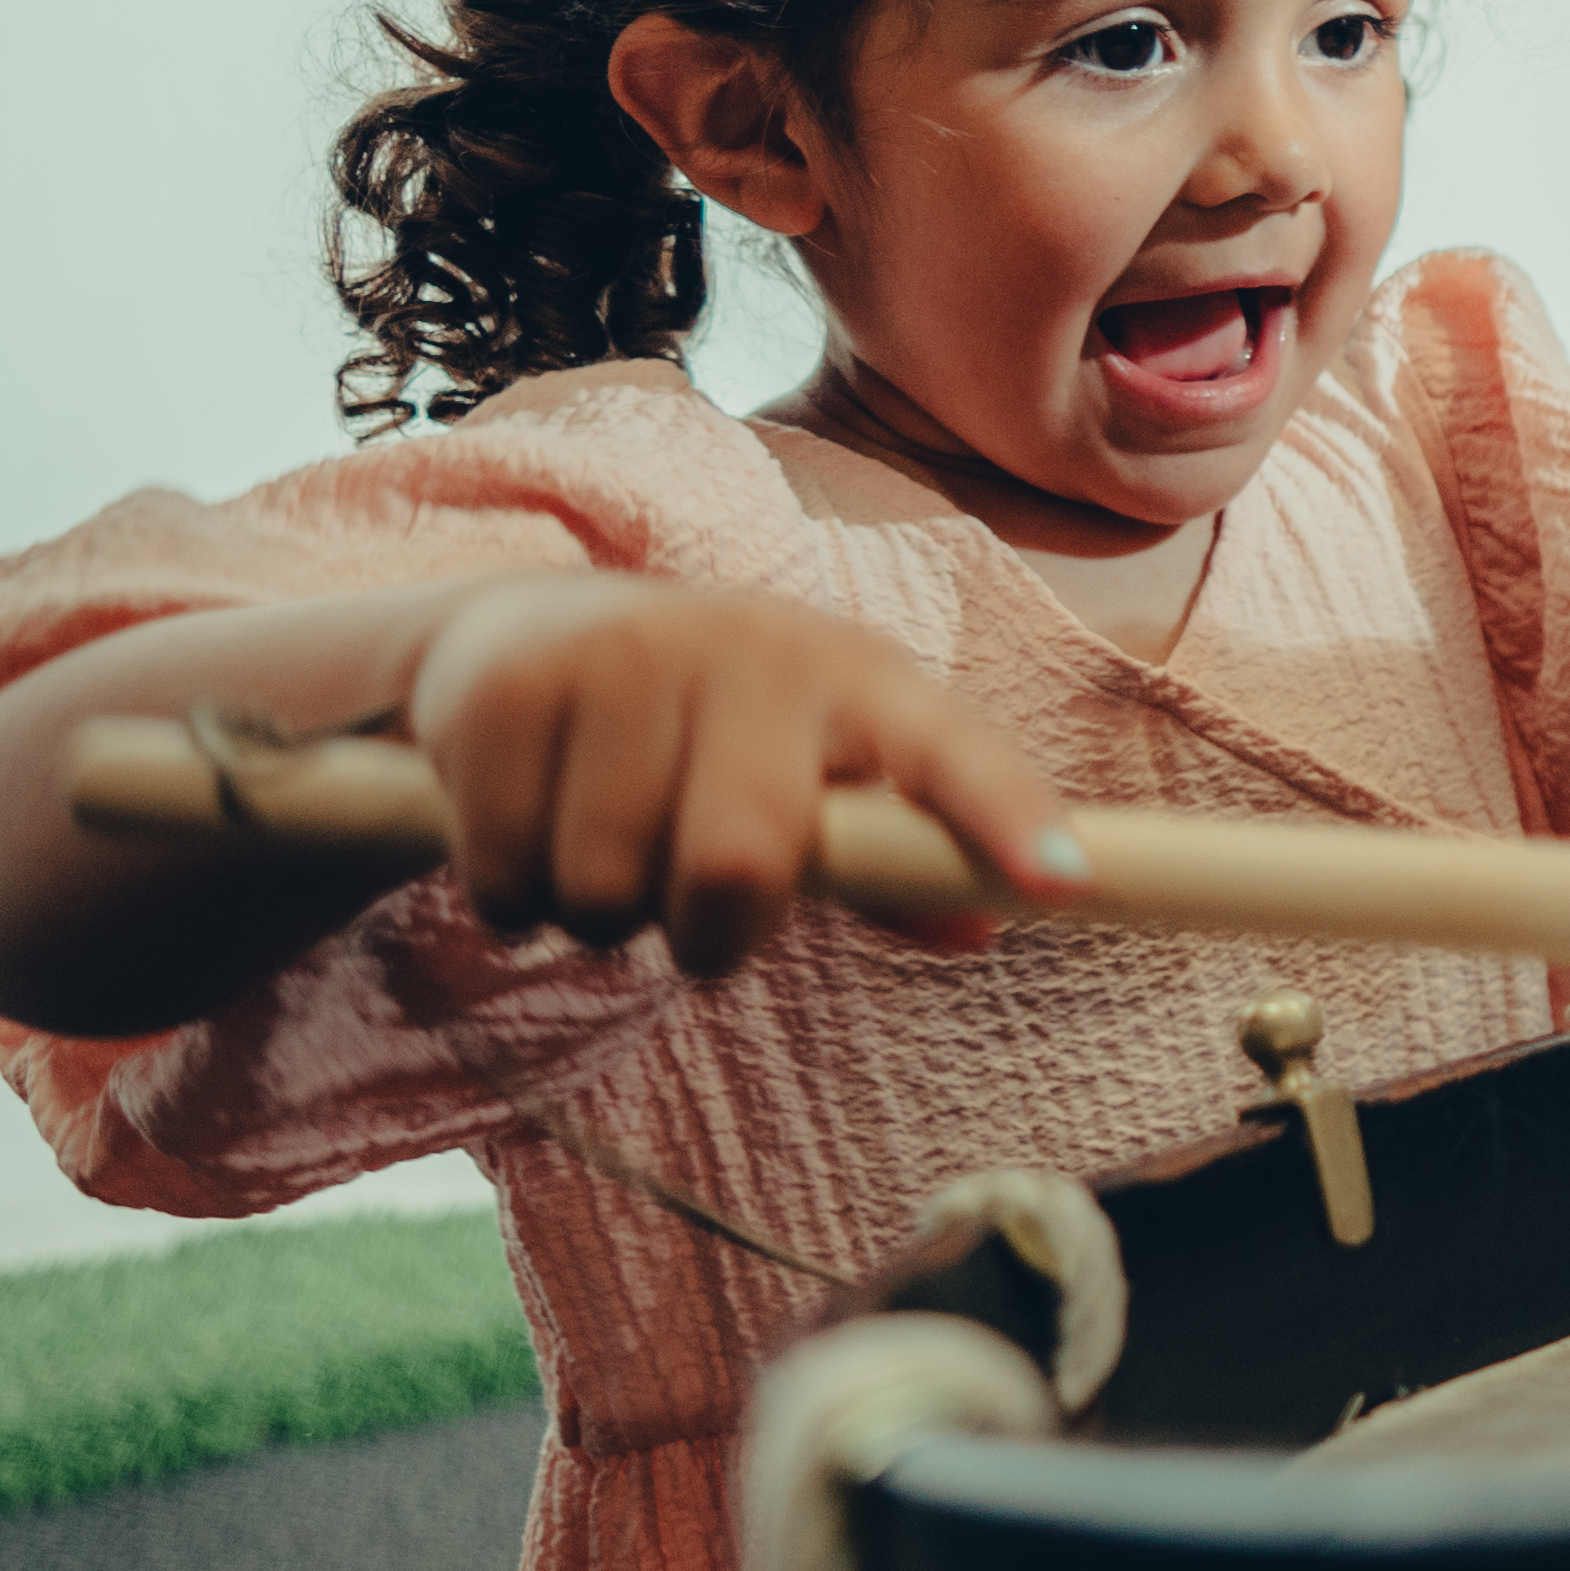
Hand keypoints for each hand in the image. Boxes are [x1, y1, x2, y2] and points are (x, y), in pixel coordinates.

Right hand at [401, 577, 1084, 978]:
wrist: (519, 637)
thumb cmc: (708, 739)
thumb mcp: (810, 779)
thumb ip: (894, 860)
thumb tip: (986, 927)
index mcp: (855, 677)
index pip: (949, 750)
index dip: (1004, 815)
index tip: (1063, 880)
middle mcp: (749, 645)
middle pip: (735, 864)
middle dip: (705, 933)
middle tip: (688, 914)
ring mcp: (621, 650)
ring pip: (606, 889)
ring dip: (599, 917)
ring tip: (603, 851)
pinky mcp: (506, 683)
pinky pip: (510, 876)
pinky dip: (513, 900)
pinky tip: (529, 834)